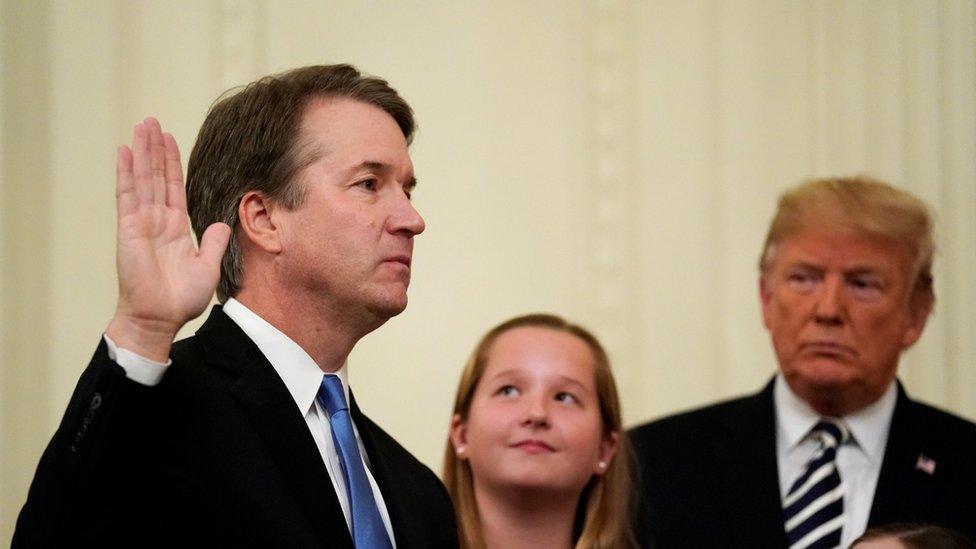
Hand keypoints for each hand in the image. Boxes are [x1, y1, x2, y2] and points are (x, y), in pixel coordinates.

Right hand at [106, 118, 230, 361]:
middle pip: (156, 176)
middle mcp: (158, 221)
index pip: (175, 187)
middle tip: (152, 121)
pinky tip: (125, 152)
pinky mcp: (129, 228)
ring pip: (142, 179)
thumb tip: (223, 223)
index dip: (172, 164)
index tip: (171, 140)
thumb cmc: (180, 299)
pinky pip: (128, 195)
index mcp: (177, 228)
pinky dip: (126, 173)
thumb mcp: (208, 267)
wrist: (159, 318)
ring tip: (141, 126)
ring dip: (142, 152)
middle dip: (155, 148)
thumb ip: (215, 243)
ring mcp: (142, 222)